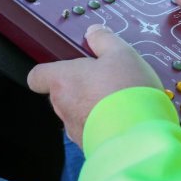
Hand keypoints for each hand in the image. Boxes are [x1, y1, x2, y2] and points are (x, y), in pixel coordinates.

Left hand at [27, 24, 163, 148]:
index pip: (37, 77)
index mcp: (62, 81)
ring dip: (92, 110)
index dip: (47, 73)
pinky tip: (125, 123)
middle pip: (61, 95)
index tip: (64, 70)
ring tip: (119, 104)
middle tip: (103, 83)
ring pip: (78, 115)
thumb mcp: (121, 54)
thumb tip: (93, 32)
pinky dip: (104, 128)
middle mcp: (63, 107)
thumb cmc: (126, 92)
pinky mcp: (91, 149)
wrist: (143, 141)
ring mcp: (75, 131)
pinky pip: (93, 134)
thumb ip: (104, 40)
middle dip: (80, 89)